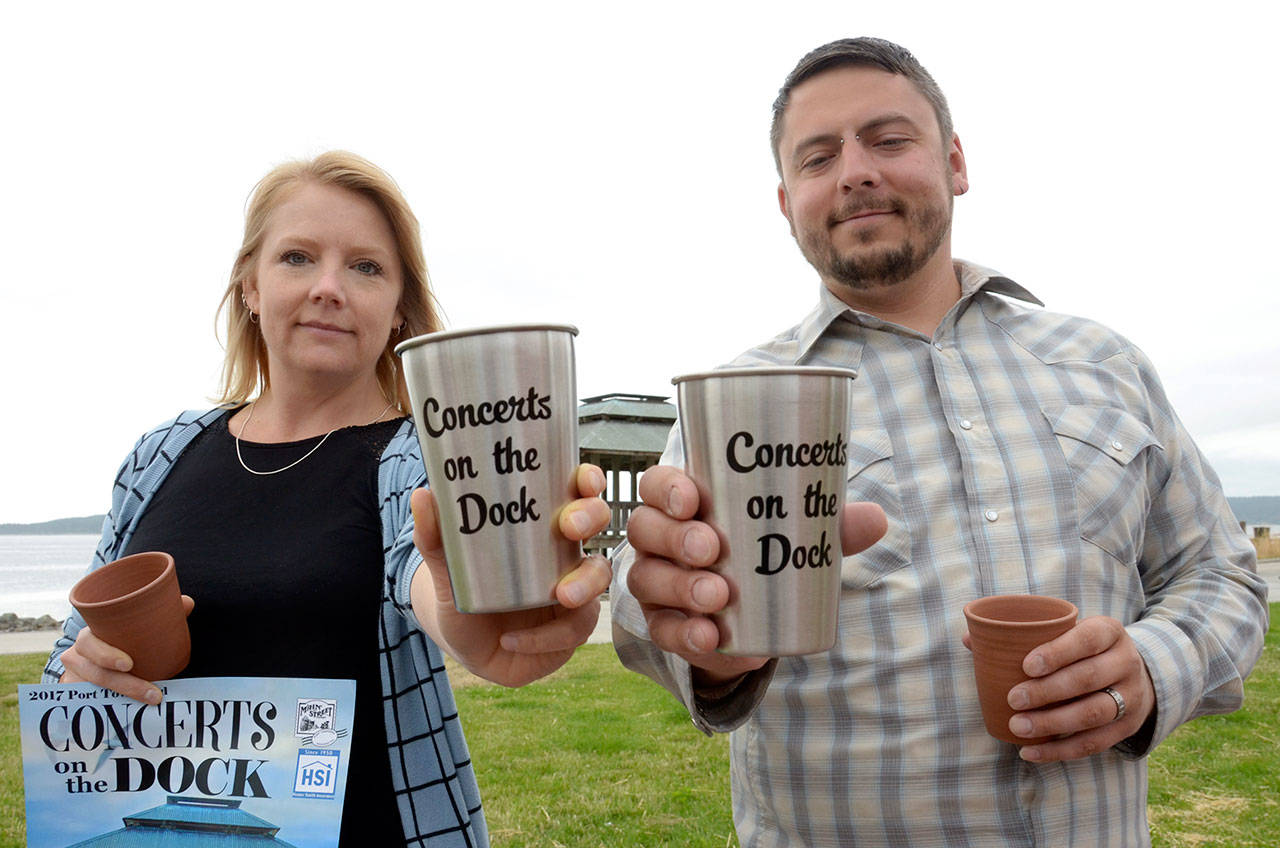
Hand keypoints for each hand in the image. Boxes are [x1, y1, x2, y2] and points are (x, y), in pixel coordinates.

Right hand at [59, 595, 195, 703]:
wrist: (92, 659)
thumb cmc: (117, 639)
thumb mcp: (132, 627)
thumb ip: (159, 614)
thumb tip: (186, 602)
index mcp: (88, 636)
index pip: (88, 643)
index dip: (105, 654)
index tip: (129, 664)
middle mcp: (77, 658)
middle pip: (95, 673)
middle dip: (124, 684)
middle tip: (153, 693)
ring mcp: (76, 679)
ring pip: (96, 692)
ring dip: (125, 698)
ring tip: (154, 700)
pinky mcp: (80, 697)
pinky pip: (92, 706)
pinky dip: (109, 710)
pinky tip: (130, 715)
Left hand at [410, 464, 611, 686]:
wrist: (464, 645)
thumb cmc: (463, 596)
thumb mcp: (448, 569)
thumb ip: (435, 538)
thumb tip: (422, 496)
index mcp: (542, 529)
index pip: (576, 493)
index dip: (588, 482)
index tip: (584, 481)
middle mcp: (564, 556)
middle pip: (598, 526)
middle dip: (592, 520)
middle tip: (572, 527)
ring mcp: (574, 593)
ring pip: (597, 581)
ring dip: (584, 586)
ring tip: (561, 595)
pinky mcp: (570, 631)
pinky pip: (572, 631)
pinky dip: (543, 638)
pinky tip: (511, 640)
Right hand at [625, 465, 886, 684]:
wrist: (753, 617)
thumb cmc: (764, 552)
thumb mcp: (796, 536)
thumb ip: (831, 526)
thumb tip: (875, 518)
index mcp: (682, 503)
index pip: (656, 484)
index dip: (667, 488)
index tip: (693, 499)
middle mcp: (658, 539)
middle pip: (646, 529)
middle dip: (676, 538)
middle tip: (712, 550)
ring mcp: (655, 583)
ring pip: (648, 580)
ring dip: (680, 587)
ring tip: (718, 598)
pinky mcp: (664, 625)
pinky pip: (663, 630)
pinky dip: (687, 635)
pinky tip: (712, 638)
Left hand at [992, 616, 1155, 761]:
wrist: (1133, 674)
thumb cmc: (1081, 648)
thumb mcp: (1065, 632)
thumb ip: (1021, 634)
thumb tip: (968, 639)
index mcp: (1109, 632)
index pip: (1087, 639)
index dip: (1057, 652)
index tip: (1026, 665)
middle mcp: (1126, 663)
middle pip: (1089, 678)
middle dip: (1048, 691)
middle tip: (1014, 699)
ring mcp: (1130, 697)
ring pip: (1094, 713)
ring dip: (1052, 723)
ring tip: (1018, 727)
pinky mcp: (1126, 727)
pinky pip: (1094, 744)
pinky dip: (1060, 751)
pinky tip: (1030, 752)